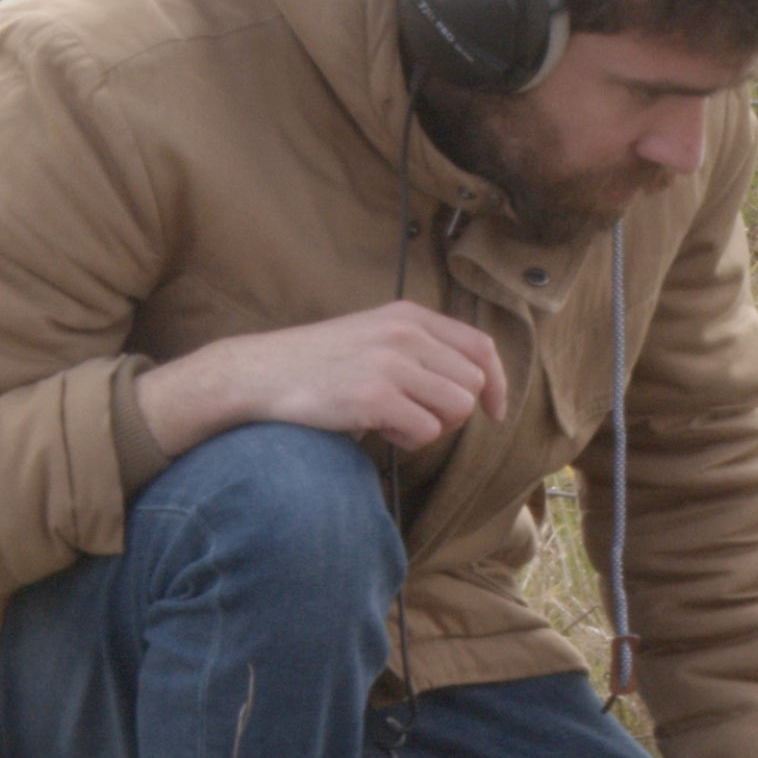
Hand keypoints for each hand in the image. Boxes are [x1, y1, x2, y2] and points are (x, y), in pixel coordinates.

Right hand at [138, 299, 509, 454]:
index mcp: (409, 316)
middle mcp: (405, 334)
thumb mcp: (374, 336)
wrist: (261, 373)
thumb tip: (472, 385)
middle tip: (411, 414)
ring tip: (391, 420)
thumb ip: (420, 349)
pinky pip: (425, 432)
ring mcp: (391, 364)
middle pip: (472, 386)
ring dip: (429, 427)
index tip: (494, 411)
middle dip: (451, 412)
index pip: (481, 348)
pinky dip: (406, 441)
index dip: (497, 384)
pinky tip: (376, 429)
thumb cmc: (319, 363)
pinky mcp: (375, 397)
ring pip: (455, 411)